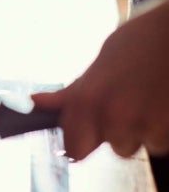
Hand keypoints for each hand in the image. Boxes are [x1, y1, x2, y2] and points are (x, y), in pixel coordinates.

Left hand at [32, 0, 168, 159]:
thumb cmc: (139, 41)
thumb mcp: (99, 62)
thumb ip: (71, 92)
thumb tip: (36, 102)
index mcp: (87, 101)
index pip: (75, 150)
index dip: (81, 143)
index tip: (88, 133)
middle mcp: (113, 117)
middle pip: (113, 148)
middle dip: (117, 133)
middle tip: (126, 104)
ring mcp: (145, 125)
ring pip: (139, 144)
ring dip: (142, 130)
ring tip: (147, 99)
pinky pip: (161, 141)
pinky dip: (163, 127)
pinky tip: (162, 102)